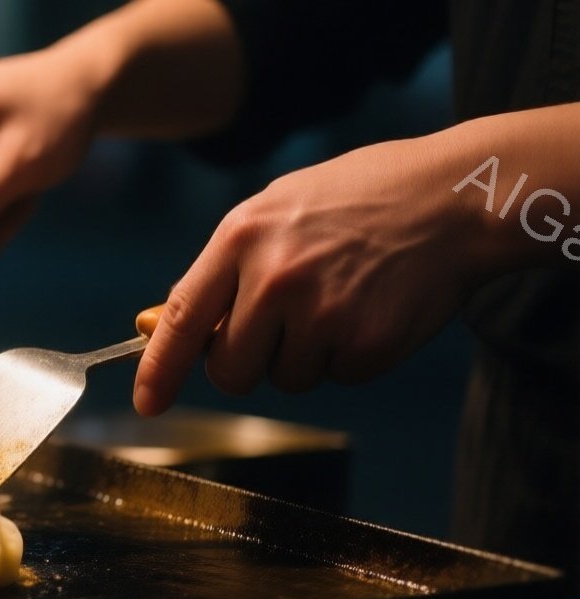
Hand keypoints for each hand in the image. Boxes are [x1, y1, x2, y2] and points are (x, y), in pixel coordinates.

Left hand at [134, 134, 513, 414]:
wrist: (450, 196)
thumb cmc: (355, 200)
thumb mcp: (274, 211)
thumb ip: (222, 270)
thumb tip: (169, 328)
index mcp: (241, 238)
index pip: (181, 318)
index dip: (159, 368)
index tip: (147, 403)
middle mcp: (273, 279)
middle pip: (231, 369)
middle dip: (247, 364)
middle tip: (280, 327)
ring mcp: (322, 314)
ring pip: (286, 378)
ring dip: (305, 355)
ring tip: (338, 297)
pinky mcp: (367, 344)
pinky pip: (338, 378)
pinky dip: (350, 356)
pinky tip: (370, 308)